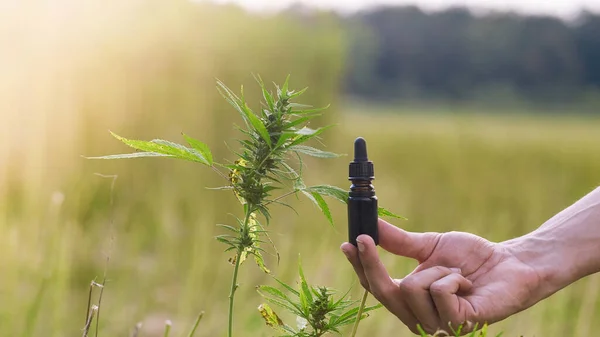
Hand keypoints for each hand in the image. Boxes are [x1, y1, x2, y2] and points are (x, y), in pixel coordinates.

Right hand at [340, 219, 541, 334]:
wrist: (509, 264)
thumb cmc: (470, 258)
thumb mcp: (429, 247)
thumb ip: (399, 243)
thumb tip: (371, 226)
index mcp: (410, 301)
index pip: (376, 288)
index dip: (360, 267)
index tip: (348, 243)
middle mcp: (419, 318)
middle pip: (384, 292)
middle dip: (373, 263)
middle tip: (366, 237)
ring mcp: (438, 325)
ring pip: (412, 288)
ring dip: (436, 271)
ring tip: (456, 274)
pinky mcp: (458, 324)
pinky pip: (439, 292)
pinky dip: (452, 279)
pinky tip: (467, 283)